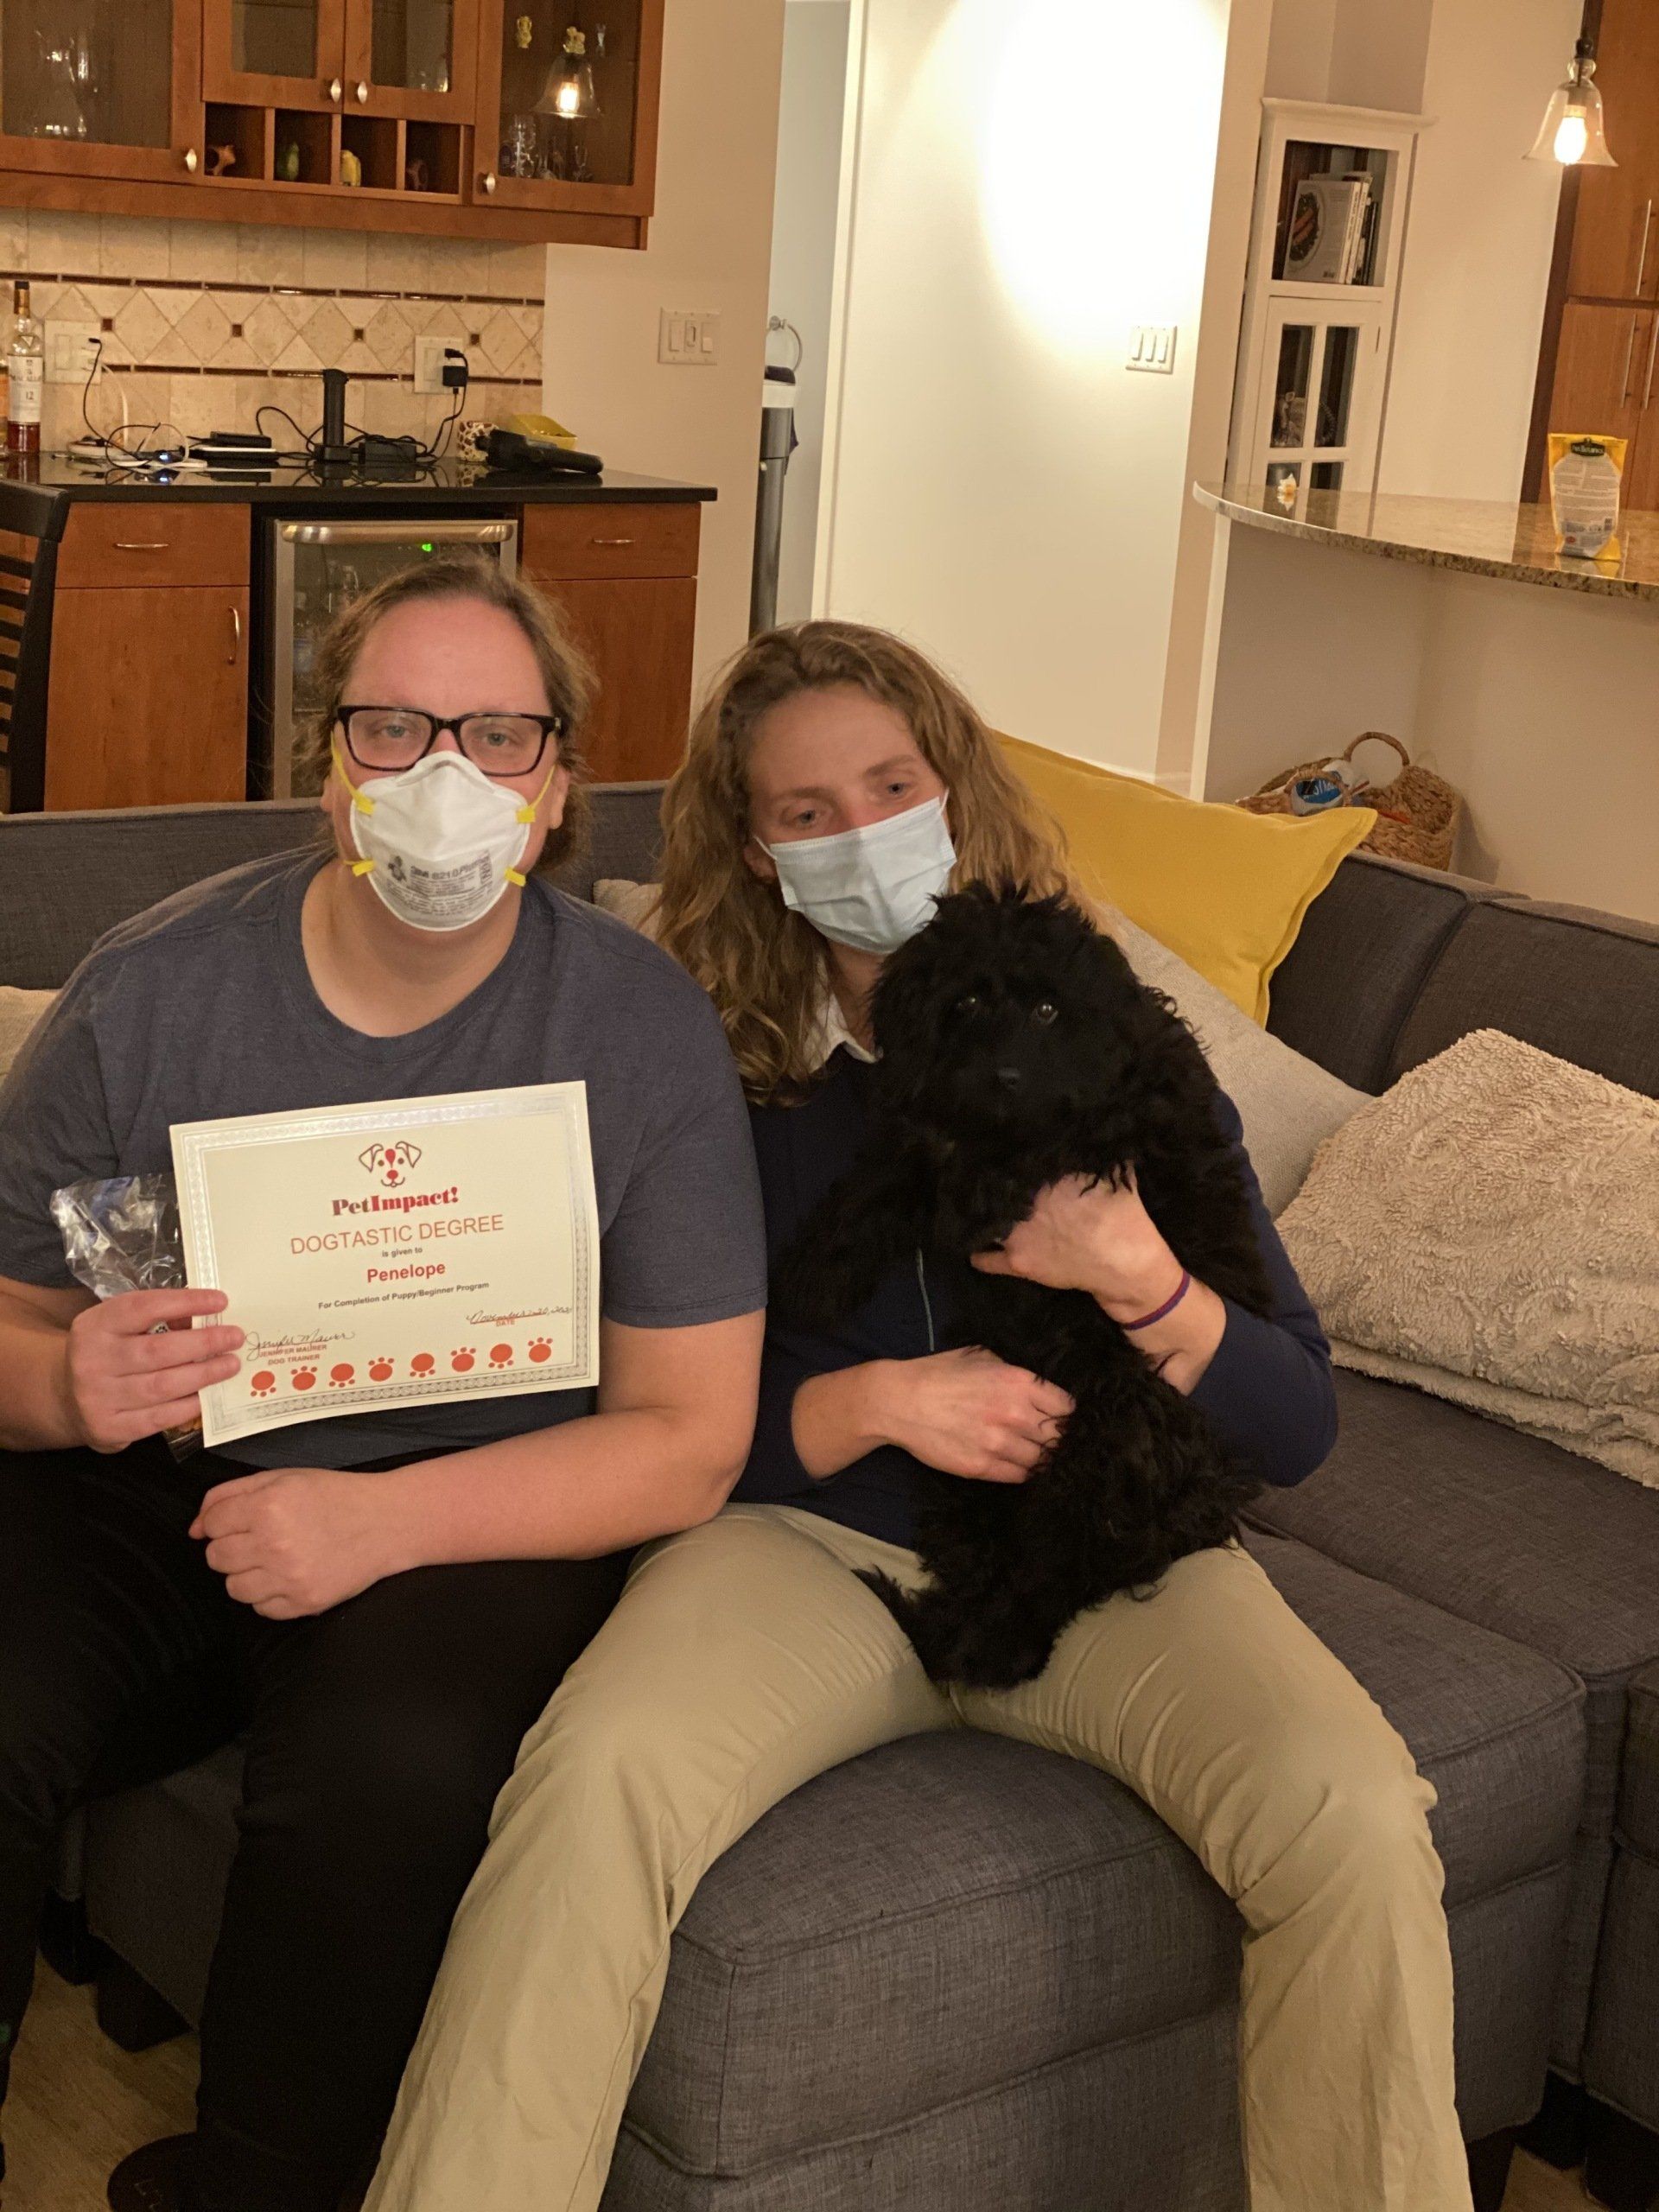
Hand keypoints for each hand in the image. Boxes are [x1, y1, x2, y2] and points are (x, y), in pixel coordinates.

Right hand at [62, 1288, 242, 1453]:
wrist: (67, 1398)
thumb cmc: (107, 1354)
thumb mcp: (119, 1328)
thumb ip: (156, 1319)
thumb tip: (207, 1317)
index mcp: (94, 1326)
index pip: (143, 1307)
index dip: (185, 1302)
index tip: (220, 1301)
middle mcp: (91, 1361)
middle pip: (157, 1350)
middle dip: (203, 1343)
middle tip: (234, 1337)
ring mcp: (97, 1397)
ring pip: (161, 1386)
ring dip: (203, 1375)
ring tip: (230, 1365)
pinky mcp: (108, 1427)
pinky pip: (158, 1417)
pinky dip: (188, 1405)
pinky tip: (208, 1395)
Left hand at [191, 1466, 400, 1617]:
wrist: (386, 1522)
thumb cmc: (333, 1496)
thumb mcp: (282, 1478)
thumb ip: (230, 1495)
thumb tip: (194, 1528)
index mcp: (267, 1505)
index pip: (211, 1524)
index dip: (220, 1522)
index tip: (240, 1520)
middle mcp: (274, 1543)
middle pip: (216, 1558)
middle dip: (231, 1547)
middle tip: (259, 1538)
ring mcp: (289, 1577)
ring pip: (233, 1588)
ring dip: (246, 1574)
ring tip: (273, 1559)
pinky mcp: (304, 1602)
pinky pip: (261, 1609)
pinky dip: (268, 1595)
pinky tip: (288, 1575)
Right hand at [873, 1347, 1072, 1483]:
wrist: (899, 1401)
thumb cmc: (938, 1373)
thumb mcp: (981, 1356)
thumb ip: (1014, 1371)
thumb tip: (1038, 1386)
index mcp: (1018, 1382)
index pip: (1066, 1407)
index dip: (1068, 1414)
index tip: (1064, 1417)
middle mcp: (1013, 1413)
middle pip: (1058, 1436)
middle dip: (1059, 1437)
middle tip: (1054, 1438)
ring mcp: (998, 1443)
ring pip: (1042, 1459)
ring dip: (1043, 1456)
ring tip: (1037, 1452)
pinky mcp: (982, 1467)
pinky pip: (1020, 1476)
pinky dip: (1024, 1471)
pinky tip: (1020, 1463)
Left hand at [970, 1171, 1181, 1320]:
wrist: (1124, 1263)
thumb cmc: (1124, 1216)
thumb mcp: (1114, 1175)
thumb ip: (1094, 1155)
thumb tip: (1090, 1131)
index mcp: (1046, 1178)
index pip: (1016, 1163)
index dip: (1009, 1161)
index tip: (1004, 1159)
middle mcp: (1024, 1203)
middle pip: (998, 1190)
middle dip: (995, 1186)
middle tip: (989, 1183)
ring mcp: (1017, 1234)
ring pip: (988, 1221)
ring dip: (985, 1216)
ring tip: (979, 1211)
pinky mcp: (1018, 1262)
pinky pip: (988, 1259)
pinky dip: (979, 1254)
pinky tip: (973, 1248)